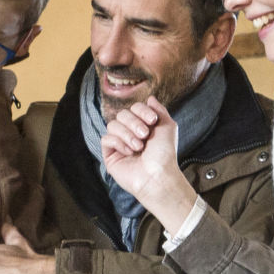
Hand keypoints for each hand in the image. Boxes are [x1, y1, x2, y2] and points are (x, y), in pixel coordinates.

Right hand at [101, 98, 199, 226]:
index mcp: (142, 126)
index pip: (134, 108)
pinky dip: (119, 143)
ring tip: (139, 147)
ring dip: (127, 134)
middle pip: (122, 114)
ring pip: (113, 124)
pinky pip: (106, 139)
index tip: (153, 121)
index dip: (142, 111)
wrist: (158, 175)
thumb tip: (149, 98)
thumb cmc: (164, 154)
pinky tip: (130, 152)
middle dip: (134, 123)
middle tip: (145, 135)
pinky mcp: (110, 155)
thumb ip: (159, 110)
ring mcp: (119, 144)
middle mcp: (130, 133)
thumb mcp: (167, 127)